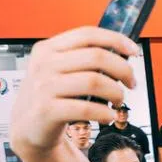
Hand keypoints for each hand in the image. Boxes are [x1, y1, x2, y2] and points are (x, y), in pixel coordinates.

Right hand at [8, 27, 137, 161]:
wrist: (28, 126)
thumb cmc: (50, 96)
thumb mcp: (59, 71)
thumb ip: (83, 59)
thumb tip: (122, 55)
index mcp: (48, 49)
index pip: (87, 34)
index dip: (116, 40)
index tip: (134, 50)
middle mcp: (45, 64)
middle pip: (97, 57)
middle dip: (124, 70)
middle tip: (131, 83)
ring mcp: (44, 86)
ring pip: (95, 81)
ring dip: (116, 93)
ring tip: (118, 101)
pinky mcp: (47, 110)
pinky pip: (87, 108)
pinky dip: (105, 113)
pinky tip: (107, 116)